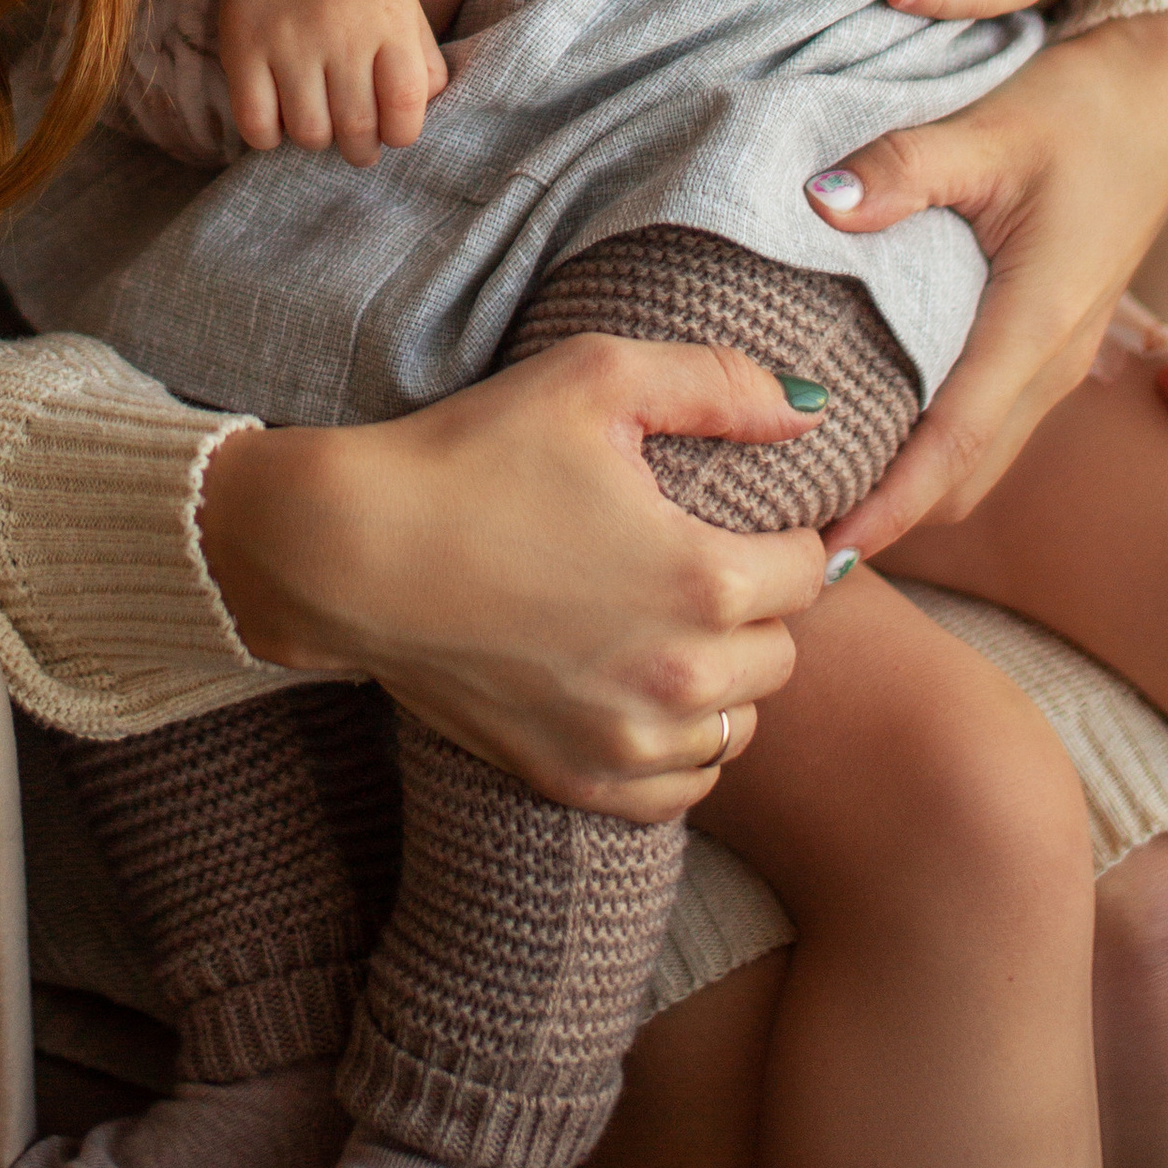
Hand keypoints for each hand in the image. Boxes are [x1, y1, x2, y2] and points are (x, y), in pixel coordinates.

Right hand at [198, 339, 829, 817]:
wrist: (352, 551)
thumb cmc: (471, 453)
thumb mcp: (596, 378)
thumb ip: (722, 384)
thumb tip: (815, 409)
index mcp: (703, 577)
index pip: (808, 569)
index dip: (780, 530)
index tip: (737, 512)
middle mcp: (679, 675)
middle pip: (782, 654)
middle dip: (754, 606)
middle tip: (695, 561)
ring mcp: (626, 742)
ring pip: (739, 727)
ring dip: (723, 681)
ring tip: (667, 624)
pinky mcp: (574, 781)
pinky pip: (680, 789)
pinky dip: (678, 748)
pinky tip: (639, 692)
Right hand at [218, 0, 448, 163]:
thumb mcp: (403, 8)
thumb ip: (423, 62)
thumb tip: (421, 116)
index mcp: (387, 20)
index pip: (405, 102)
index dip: (402, 134)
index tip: (392, 131)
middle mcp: (339, 29)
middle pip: (356, 128)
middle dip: (361, 150)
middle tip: (357, 142)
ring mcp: (288, 40)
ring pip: (308, 132)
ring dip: (317, 140)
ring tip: (320, 121)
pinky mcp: (243, 48)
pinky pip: (256, 123)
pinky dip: (270, 136)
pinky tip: (280, 117)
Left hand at [800, 9, 1167, 556]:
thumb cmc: (1085, 106)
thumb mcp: (990, 127)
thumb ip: (903, 168)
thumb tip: (819, 203)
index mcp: (1036, 322)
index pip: (954, 444)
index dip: (891, 506)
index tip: (828, 553)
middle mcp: (1053, 359)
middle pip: (966, 475)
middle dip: (891, 516)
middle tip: (797, 531)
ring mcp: (1061, 354)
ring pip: (983, 456)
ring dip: (914, 486)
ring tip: (822, 491)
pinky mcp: (1055, 336)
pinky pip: (993, 420)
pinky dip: (938, 447)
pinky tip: (878, 424)